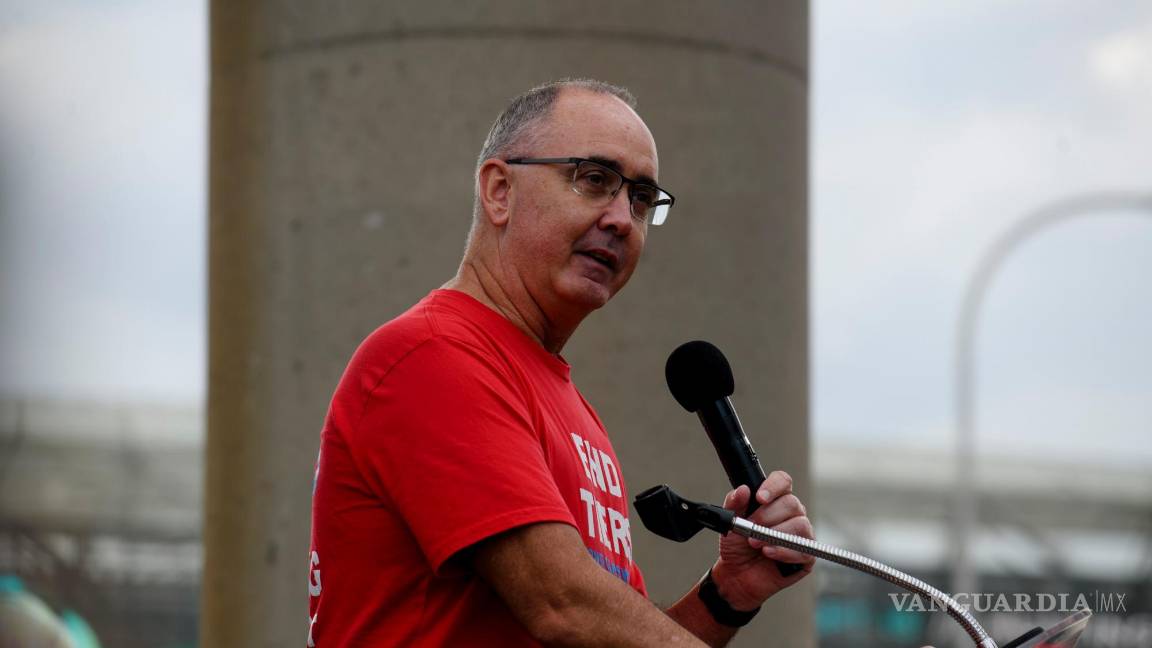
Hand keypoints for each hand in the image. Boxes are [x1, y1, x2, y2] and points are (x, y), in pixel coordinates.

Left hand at [709, 470, 814, 609]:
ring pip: (799, 524)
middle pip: (791, 503)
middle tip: (751, 527)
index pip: (783, 481)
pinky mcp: (807, 555)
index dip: (773, 486)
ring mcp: (801, 534)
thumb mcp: (731, 522)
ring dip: (774, 534)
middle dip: (767, 516)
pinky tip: (768, 553)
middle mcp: (792, 514)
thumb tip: (743, 489)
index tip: (759, 497)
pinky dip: (783, 551)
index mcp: (775, 500)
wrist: (737, 575)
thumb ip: (734, 503)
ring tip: (755, 542)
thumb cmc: (737, 546)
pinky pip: (803, 548)